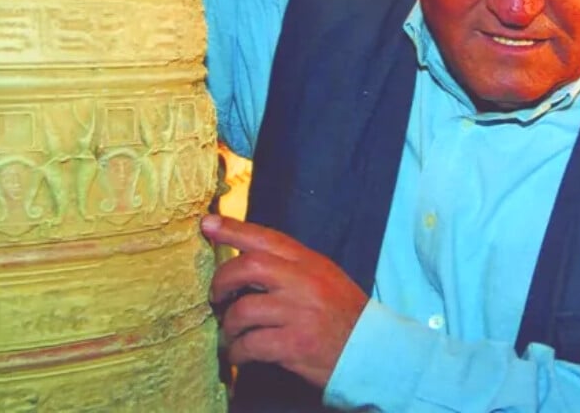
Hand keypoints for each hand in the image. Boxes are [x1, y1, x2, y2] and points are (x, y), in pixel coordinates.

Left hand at [201, 214, 367, 388]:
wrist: (372, 351)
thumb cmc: (344, 314)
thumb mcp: (324, 277)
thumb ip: (291, 267)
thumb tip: (247, 261)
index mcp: (310, 262)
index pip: (266, 238)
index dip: (233, 228)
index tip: (207, 223)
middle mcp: (303, 282)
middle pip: (248, 267)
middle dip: (222, 281)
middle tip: (215, 297)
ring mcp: (298, 313)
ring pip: (243, 309)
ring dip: (228, 325)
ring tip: (230, 333)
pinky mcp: (295, 345)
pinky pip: (251, 344)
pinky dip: (237, 351)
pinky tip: (239, 355)